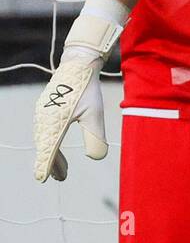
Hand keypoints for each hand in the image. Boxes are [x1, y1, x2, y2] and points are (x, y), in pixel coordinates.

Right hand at [33, 0, 123, 182]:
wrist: (78, 64)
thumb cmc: (87, 89)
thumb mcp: (95, 114)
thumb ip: (95, 138)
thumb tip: (95, 157)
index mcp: (54, 121)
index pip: (48, 149)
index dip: (46, 165)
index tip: (43, 178)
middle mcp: (43, 118)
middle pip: (45, 146)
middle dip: (51, 163)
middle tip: (61, 178)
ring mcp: (42, 113)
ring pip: (44, 139)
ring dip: (51, 154)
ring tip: (62, 169)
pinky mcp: (44, 109)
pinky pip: (44, 131)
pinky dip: (50, 143)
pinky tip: (57, 147)